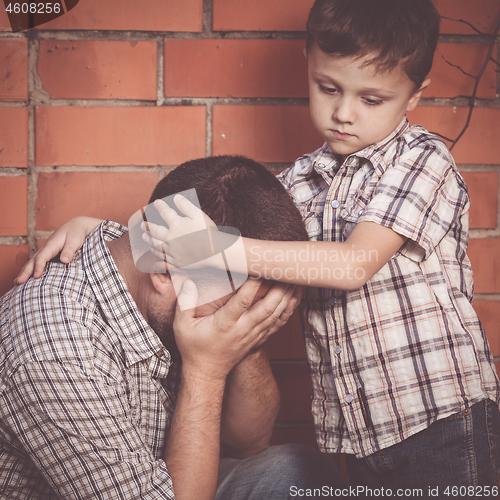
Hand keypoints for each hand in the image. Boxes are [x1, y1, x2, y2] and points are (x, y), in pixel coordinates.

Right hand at [14, 216, 102, 283]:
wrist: (75, 225)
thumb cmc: (75, 233)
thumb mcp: (75, 240)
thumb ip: (69, 250)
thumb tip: (64, 261)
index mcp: (51, 245)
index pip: (42, 257)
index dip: (39, 266)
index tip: (36, 276)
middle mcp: (45, 248)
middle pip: (33, 260)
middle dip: (25, 271)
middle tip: (18, 282)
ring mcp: (45, 251)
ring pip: (33, 262)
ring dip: (25, 271)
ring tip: (17, 282)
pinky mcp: (48, 254)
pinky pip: (37, 262)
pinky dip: (31, 269)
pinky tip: (28, 277)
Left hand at [142, 196, 218, 268]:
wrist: (216, 252)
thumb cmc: (209, 232)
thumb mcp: (198, 214)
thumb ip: (185, 205)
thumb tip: (176, 197)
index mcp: (176, 224)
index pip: (164, 212)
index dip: (159, 206)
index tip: (157, 203)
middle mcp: (171, 238)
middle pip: (154, 231)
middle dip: (147, 226)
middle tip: (143, 224)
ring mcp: (172, 251)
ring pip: (155, 245)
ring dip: (148, 240)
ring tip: (145, 236)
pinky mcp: (176, 262)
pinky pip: (162, 257)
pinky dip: (156, 253)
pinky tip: (154, 250)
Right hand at [173, 278, 297, 381]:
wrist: (207, 373)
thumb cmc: (194, 347)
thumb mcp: (182, 326)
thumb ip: (185, 304)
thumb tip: (188, 282)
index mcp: (225, 324)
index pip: (243, 301)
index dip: (253, 284)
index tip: (259, 268)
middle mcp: (243, 329)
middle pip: (267, 307)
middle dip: (279, 288)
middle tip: (286, 270)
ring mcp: (253, 335)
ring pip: (275, 314)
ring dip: (287, 296)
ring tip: (296, 279)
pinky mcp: (258, 339)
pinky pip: (277, 324)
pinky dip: (288, 310)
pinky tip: (295, 298)